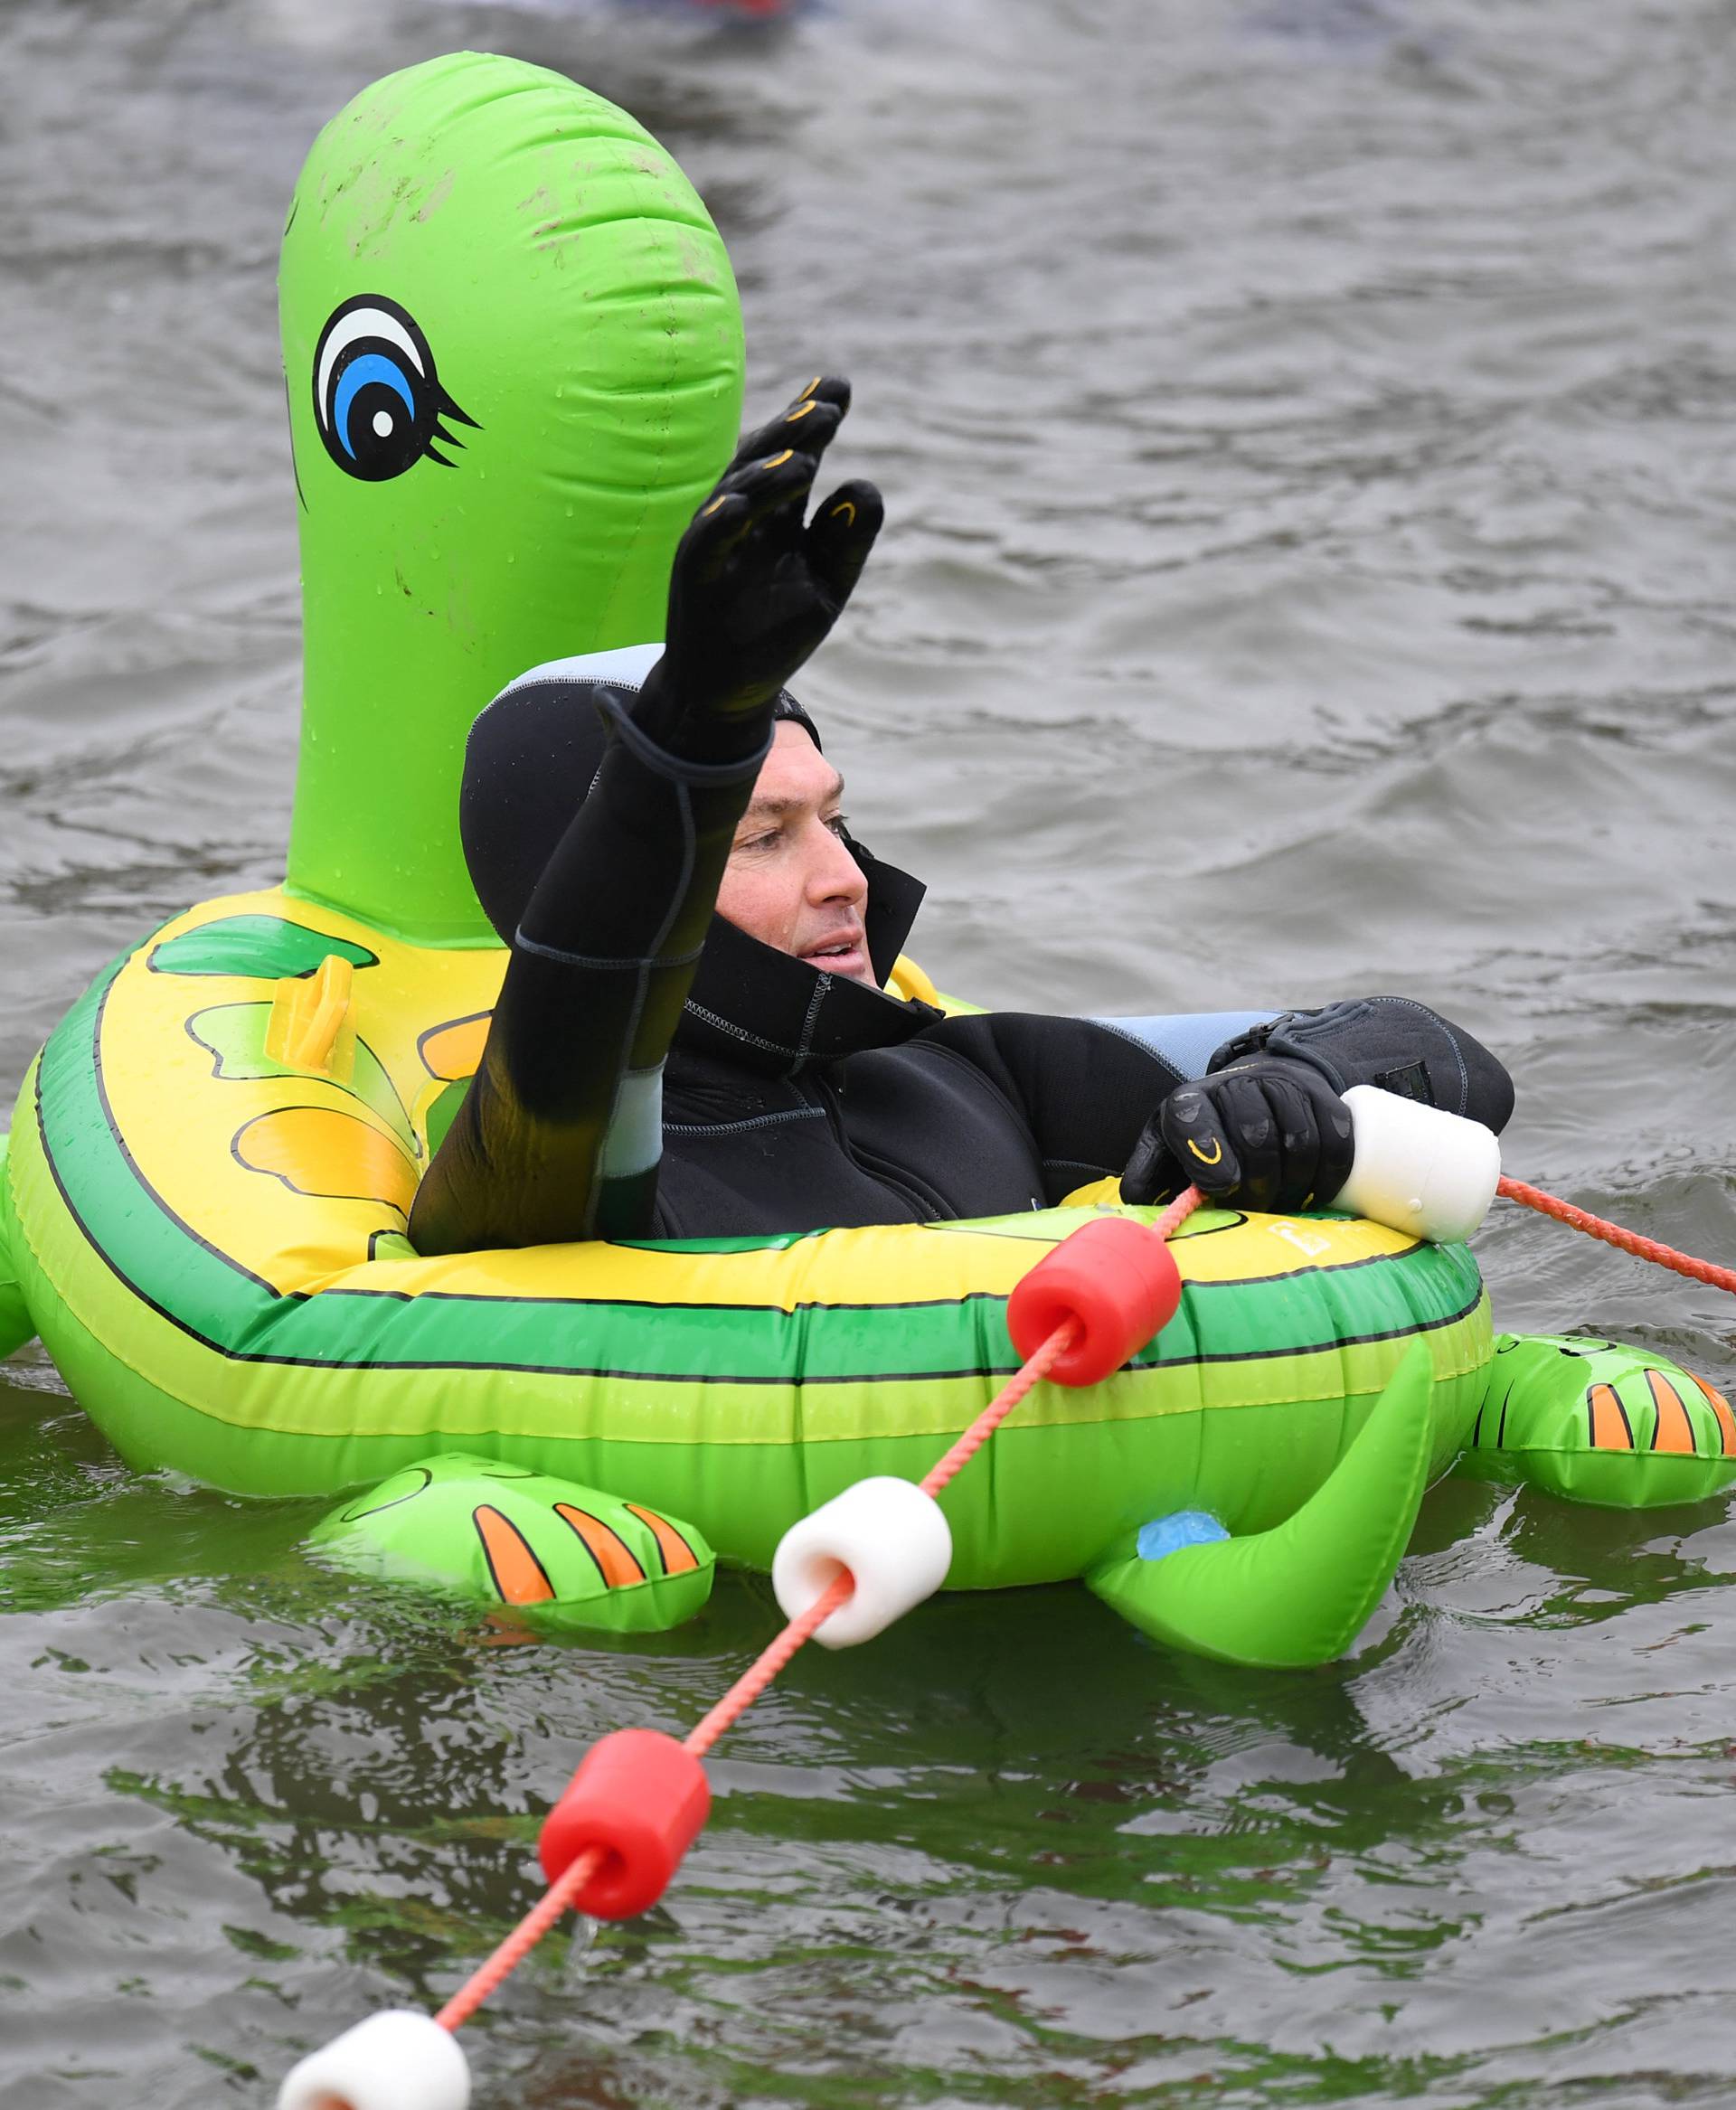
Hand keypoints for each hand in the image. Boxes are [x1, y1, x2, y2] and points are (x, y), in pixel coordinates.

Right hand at [651, 376, 883, 724]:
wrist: (727, 693)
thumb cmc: (774, 634)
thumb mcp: (826, 585)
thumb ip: (847, 540)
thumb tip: (864, 486)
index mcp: (776, 514)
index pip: (795, 455)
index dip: (813, 421)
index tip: (840, 389)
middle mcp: (743, 518)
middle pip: (764, 460)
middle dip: (794, 431)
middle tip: (829, 408)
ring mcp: (715, 543)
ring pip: (736, 493)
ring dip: (767, 472)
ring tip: (805, 458)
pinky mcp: (695, 576)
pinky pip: (707, 541)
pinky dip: (724, 519)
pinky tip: (744, 503)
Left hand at [1120, 1055, 1355, 1212]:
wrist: (1257, 1086)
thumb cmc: (1205, 1133)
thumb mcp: (1166, 1150)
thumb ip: (1148, 1182)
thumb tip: (1145, 1220)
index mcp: (1186, 1102)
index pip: (1190, 1119)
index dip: (1206, 1152)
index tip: (1220, 1187)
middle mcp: (1234, 1085)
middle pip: (1254, 1135)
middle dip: (1257, 1183)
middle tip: (1256, 1207)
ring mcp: (1283, 1086)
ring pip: (1299, 1140)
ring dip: (1294, 1183)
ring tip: (1283, 1202)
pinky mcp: (1324, 1097)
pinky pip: (1336, 1140)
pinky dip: (1329, 1174)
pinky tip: (1316, 1191)